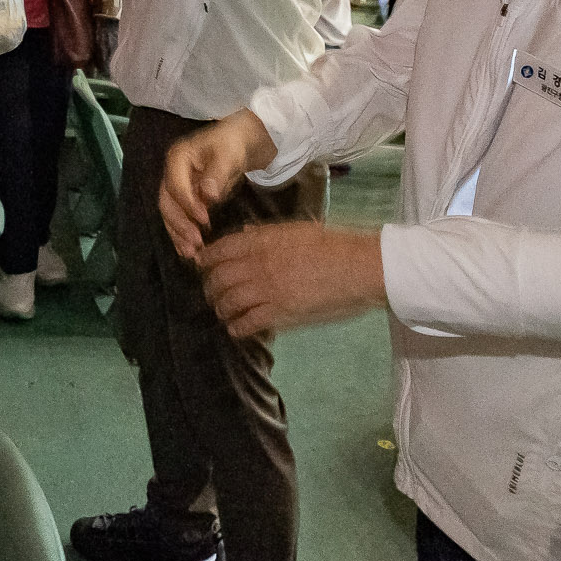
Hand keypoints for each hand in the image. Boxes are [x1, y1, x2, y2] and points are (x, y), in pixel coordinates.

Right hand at [158, 110, 276, 259]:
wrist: (238, 142)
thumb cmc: (232, 144)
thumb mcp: (228, 154)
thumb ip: (217, 174)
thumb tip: (207, 195)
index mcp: (177, 158)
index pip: (175, 186)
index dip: (187, 204)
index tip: (204, 220)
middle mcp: (172, 173)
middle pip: (167, 202)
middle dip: (178, 225)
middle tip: (194, 244)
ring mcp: (177, 186)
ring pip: (170, 213)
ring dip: (178, 234)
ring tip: (190, 253)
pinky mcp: (185, 198)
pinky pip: (179, 217)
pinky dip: (182, 233)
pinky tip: (188, 249)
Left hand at [198, 223, 386, 338]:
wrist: (359, 267)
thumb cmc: (333, 245)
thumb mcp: (294, 230)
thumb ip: (265, 234)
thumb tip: (244, 234)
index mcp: (261, 241)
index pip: (220, 250)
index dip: (206, 260)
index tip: (201, 266)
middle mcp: (258, 264)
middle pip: (218, 278)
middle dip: (209, 288)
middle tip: (210, 294)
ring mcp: (268, 290)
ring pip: (228, 302)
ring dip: (221, 309)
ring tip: (222, 312)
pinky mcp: (281, 313)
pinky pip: (248, 322)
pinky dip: (237, 328)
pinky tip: (236, 329)